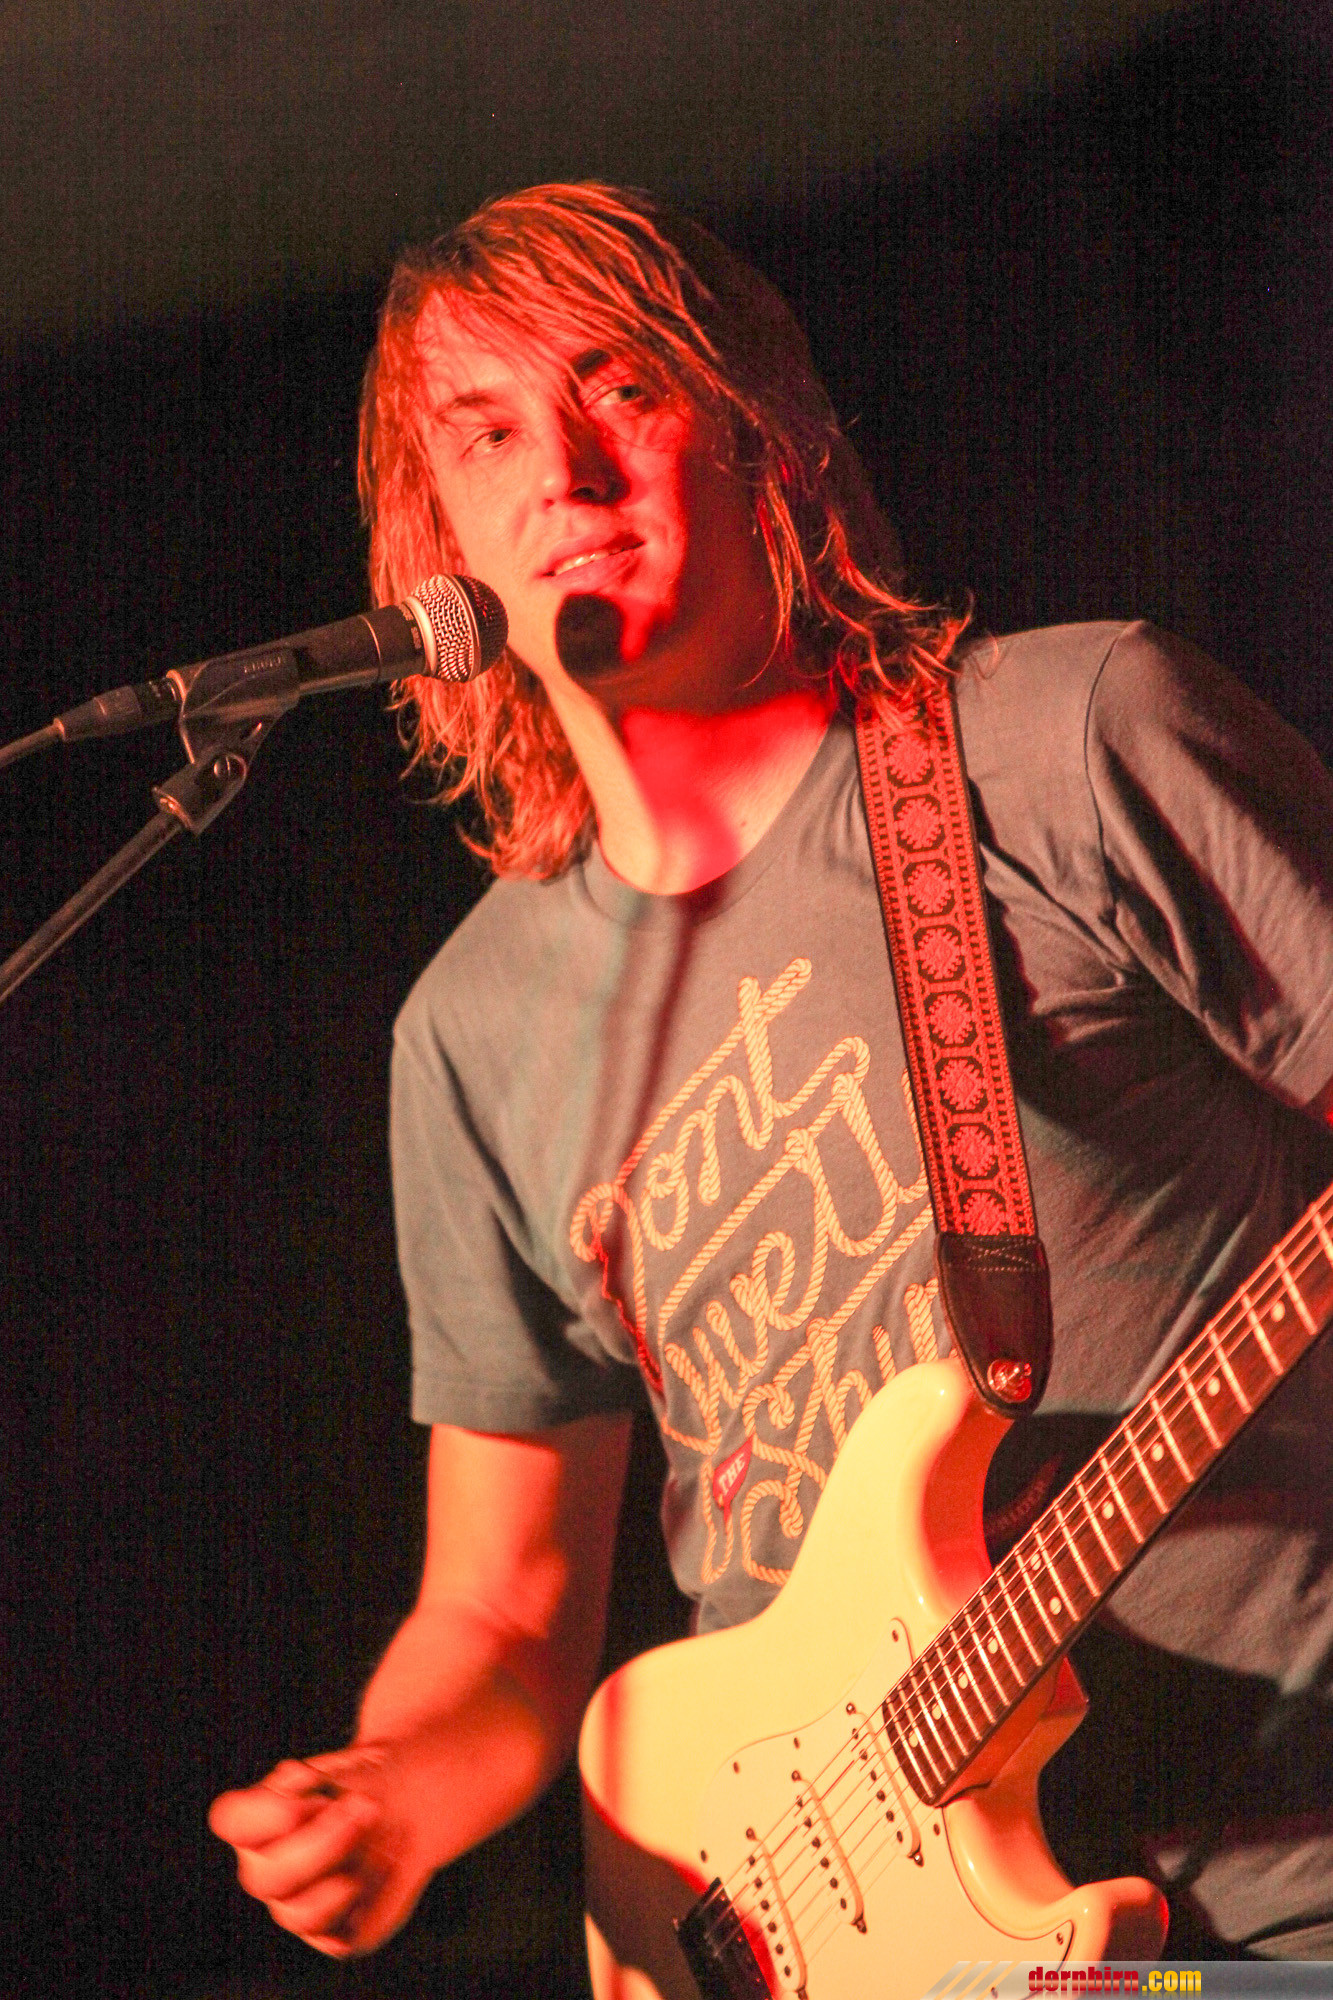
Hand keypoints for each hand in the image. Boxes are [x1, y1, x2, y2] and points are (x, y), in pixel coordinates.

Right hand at [208, 1746, 433, 1956]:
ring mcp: (295, 1904)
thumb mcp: (345, 1766)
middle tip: (364, 1808)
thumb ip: (316, 1778)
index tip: (312, 1785)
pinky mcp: (335, 1932)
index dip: (267, 1811)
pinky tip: (383, 1868)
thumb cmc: (367, 1780)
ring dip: (344, 1873)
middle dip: (321, 1843)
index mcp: (256, 1822)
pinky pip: (338, 1939)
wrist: (407, 1802)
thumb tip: (292, 1780)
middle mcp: (266, 1868)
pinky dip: (364, 1904)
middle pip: (265, 1878)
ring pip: (299, 1915)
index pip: (230, 1820)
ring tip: (375, 1836)